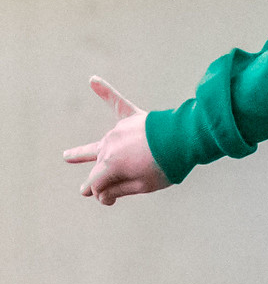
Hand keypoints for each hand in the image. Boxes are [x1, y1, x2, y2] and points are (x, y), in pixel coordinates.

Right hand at [64, 76, 167, 206]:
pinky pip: (116, 101)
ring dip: (85, 153)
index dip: (101, 195)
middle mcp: (109, 146)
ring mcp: (118, 131)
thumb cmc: (166, 166)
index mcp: (111, 165)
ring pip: (100, 146)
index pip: (96, 183)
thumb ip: (119, 189)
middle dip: (96, 180)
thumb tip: (101, 195)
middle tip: (86, 191)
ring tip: (66, 157)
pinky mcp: (131, 118)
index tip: (109, 202)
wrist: (184, 141)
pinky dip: (105, 91)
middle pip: (97, 166)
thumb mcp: (143, 186)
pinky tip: (93, 81)